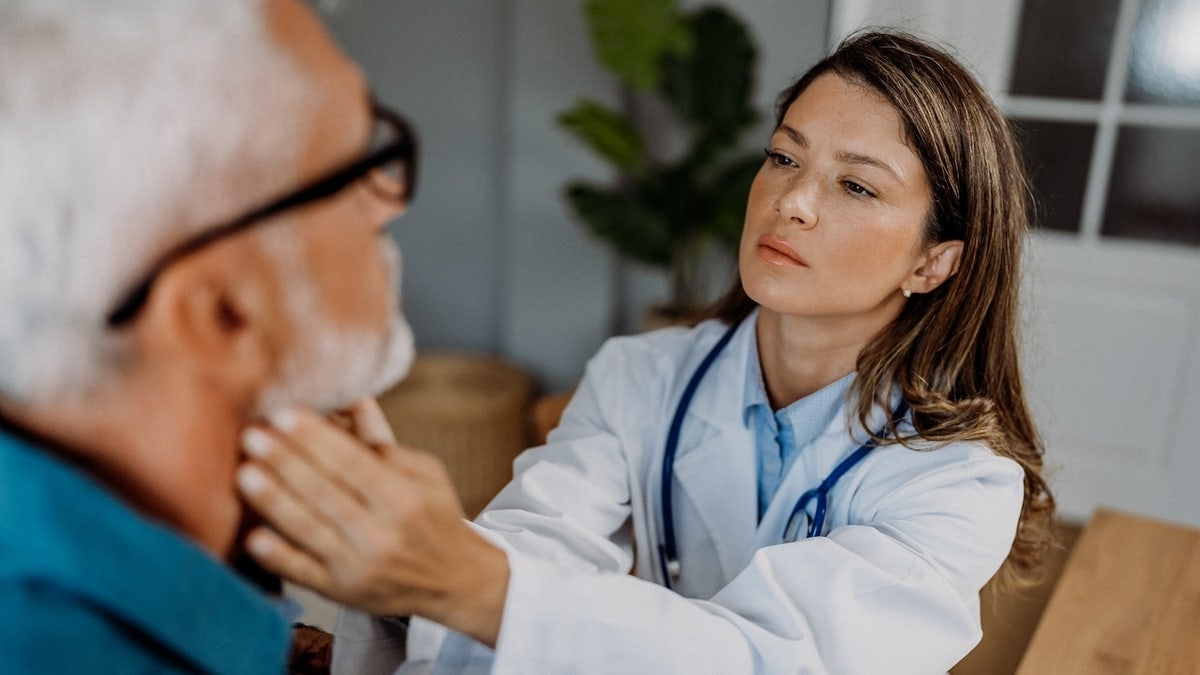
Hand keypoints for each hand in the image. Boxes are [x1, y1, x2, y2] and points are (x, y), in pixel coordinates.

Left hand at [236, 397, 508, 646]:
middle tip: (251, 434)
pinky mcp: (341, 592)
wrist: (453, 581)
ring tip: (244, 472)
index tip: (283, 414)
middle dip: (285, 461)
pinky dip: (277, 556)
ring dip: (273, 500)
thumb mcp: (424, 472)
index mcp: (404, 497)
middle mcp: (382, 532)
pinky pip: (302, 573)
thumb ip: (382, 440)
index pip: (352, 462)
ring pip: (308, 529)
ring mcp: (359, 565)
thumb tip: (351, 395)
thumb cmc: (433, 515)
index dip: (315, 438)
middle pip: (325, 491)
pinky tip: (253, 536)